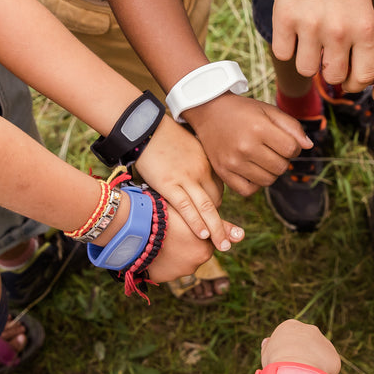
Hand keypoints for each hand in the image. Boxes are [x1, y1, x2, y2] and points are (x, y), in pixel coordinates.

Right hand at [136, 118, 238, 250]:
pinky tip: (203, 234)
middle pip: (216, 200)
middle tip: (228, 239)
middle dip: (220, 221)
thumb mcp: (188, 146)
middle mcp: (201, 170)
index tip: (210, 216)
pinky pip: (187, 207)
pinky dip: (197, 222)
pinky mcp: (169, 184)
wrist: (146, 127)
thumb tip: (197, 177)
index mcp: (207, 161)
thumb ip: (196, 163)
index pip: (218, 190)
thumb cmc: (163, 136)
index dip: (215, 205)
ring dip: (216, 229)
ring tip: (223, 246)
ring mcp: (186, 178)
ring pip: (207, 207)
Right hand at [142, 197, 235, 283]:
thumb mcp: (197, 214)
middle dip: (186, 244)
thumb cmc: (168, 214)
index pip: (206, 241)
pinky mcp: (164, 278)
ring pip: (180, 261)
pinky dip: (162, 262)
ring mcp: (179, 272)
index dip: (195, 232)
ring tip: (161, 239)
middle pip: (194, 253)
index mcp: (206, 248)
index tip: (183, 227)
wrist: (139, 227)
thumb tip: (243, 236)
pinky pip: (166, 270)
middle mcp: (196, 263)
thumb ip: (221, 225)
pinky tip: (154, 250)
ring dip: (174, 254)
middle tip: (171, 231)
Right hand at [184, 93, 311, 195]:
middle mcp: (245, 147)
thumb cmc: (243, 111)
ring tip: (262, 158)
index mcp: (259, 128)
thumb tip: (308, 146)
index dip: (293, 146)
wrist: (209, 112)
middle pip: (281, 167)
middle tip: (271, 148)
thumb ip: (292, 126)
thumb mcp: (268, 110)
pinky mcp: (223, 173)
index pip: (292, 149)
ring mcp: (233, 162)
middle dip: (282, 159)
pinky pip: (249, 190)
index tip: (283, 140)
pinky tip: (252, 170)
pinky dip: (255, 184)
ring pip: (268, 181)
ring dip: (270, 172)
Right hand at [261, 319, 340, 373]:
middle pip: (307, 342)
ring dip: (314, 363)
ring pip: (319, 354)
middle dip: (303, 354)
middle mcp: (310, 329)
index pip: (290, 336)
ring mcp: (324, 342)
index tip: (284, 361)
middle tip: (296, 370)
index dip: (287, 350)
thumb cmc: (276, 363)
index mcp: (291, 326)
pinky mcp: (333, 356)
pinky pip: (328, 366)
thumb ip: (268, 346)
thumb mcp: (266, 353)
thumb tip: (267, 342)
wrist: (295, 372)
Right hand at [271, 0, 373, 91]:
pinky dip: (286, 46)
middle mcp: (339, 31)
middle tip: (326, 58)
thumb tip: (351, 74)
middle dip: (329, 70)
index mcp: (364, 28)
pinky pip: (283, 53)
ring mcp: (310, 26)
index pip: (363, 77)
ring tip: (308, 42)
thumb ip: (360, 40)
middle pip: (332, 76)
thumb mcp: (364, 7)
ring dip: (307, 60)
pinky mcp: (285, 18)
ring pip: (306, 69)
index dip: (355, 82)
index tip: (348, 76)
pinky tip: (292, 32)